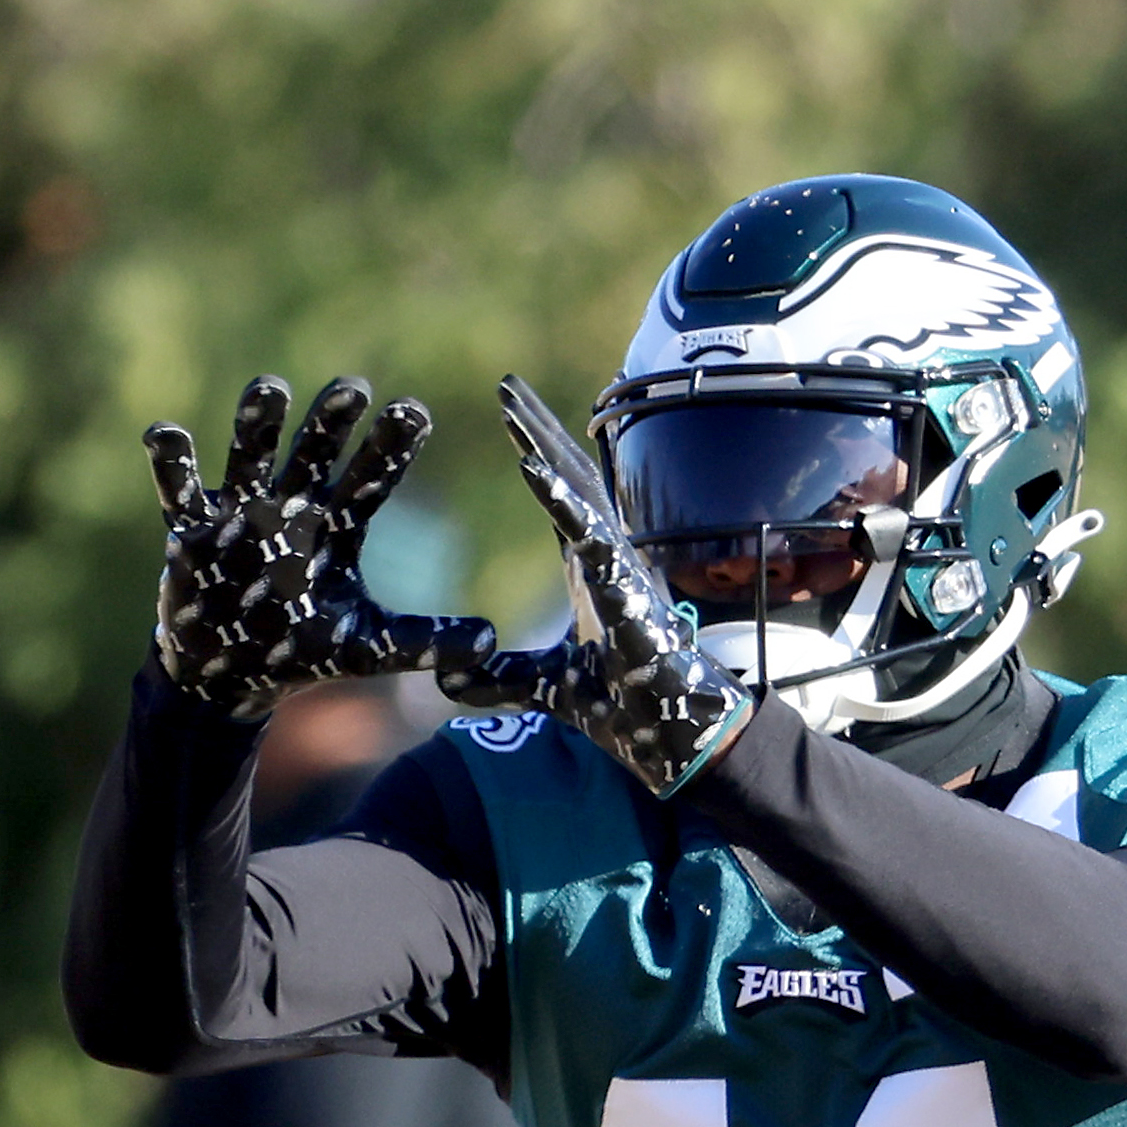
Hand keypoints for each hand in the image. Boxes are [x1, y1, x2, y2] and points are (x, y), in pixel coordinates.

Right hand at [145, 375, 498, 719]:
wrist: (231, 676)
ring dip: (258, 423)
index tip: (414, 411)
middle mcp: (291, 506)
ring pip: (250, 456)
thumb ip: (424, 641)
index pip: (370, 478)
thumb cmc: (302, 652)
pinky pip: (180, 489)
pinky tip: (164, 432)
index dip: (390, 446)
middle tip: (352, 389)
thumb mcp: (366, 650)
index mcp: (336, 525)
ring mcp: (240, 512)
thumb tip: (492, 641)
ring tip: (271, 387)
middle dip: (331, 422)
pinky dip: (171, 462)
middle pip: (315, 453)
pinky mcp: (192, 530)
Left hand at [434, 376, 752, 796]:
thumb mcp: (548, 689)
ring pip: (581, 497)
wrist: (679, 741)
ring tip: (511, 410)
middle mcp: (608, 561)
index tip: (508, 413)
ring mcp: (621, 573)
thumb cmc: (627, 707)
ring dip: (546, 450)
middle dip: (539, 431)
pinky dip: (561, 502)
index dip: (538, 455)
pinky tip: (533, 468)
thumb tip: (448, 681)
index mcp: (591, 573)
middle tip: (505, 385)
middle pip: (572, 480)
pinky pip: (589, 538)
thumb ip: (503, 680)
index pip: (560, 501)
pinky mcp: (627, 596)